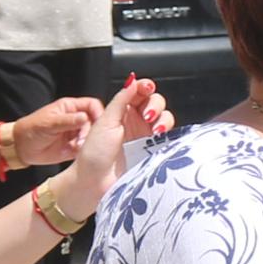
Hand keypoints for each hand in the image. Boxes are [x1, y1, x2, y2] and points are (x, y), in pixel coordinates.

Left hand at [12, 95, 103, 168]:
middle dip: (91, 131)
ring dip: (87, 142)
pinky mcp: (74, 148)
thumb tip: (85, 117)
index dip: (98, 112)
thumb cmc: (31, 129)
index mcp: (70, 108)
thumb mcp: (49, 123)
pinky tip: (76, 152)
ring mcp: (76, 134)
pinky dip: (84, 151)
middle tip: (81, 139)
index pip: (91, 105)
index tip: (99, 122)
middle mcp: (76, 120)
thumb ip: (67, 121)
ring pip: (92, 136)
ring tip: (76, 146)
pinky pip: (86, 149)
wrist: (22, 147)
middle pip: (94, 122)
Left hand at [52, 75, 174, 211]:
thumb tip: (133, 80)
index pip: (139, 91)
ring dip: (163, 118)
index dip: (145, 87)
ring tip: (155, 129)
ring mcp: (145, 136)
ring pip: (165, 117)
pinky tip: (159, 136)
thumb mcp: (105, 121)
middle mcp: (134, 121)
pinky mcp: (153, 150)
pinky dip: (168, 131)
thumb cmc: (94, 153)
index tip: (147, 88)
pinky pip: (168, 135)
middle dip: (155, 104)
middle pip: (155, 102)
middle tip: (147, 115)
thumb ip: (122, 100)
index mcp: (121, 111)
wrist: (94, 183)